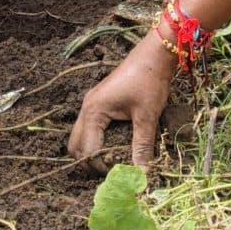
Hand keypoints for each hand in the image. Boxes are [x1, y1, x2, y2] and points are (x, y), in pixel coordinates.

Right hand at [65, 30, 179, 167]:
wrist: (154, 54)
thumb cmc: (150, 82)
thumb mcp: (147, 116)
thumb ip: (142, 147)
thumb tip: (143, 174)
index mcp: (93, 112)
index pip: (88, 151)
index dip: (101, 167)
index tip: (121, 176)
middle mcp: (87, 108)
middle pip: (76, 146)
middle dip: (90, 163)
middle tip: (112, 173)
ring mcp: (91, 104)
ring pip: (80, 137)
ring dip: (92, 152)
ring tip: (113, 162)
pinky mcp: (100, 102)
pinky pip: (89, 128)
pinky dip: (96, 141)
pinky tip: (115, 146)